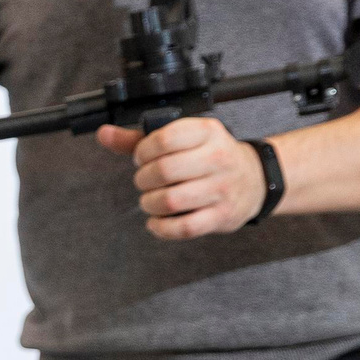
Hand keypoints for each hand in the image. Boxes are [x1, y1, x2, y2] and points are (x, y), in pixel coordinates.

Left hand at [96, 117, 270, 239]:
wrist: (255, 179)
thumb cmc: (209, 156)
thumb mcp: (182, 138)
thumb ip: (139, 138)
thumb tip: (103, 134)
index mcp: (207, 132)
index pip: (165, 138)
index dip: (143, 151)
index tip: (141, 157)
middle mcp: (218, 158)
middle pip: (164, 171)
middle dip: (143, 178)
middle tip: (145, 180)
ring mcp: (222, 189)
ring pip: (171, 200)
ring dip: (150, 203)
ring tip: (151, 199)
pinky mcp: (222, 216)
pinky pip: (184, 228)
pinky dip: (162, 227)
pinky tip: (156, 222)